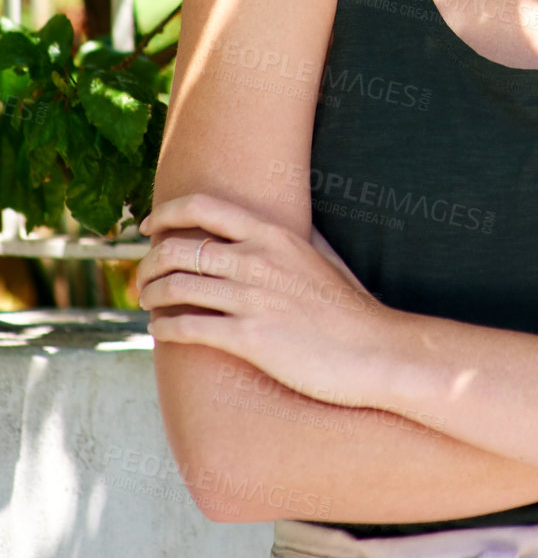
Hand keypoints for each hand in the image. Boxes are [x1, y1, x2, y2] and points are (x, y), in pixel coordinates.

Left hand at [136, 192, 398, 410]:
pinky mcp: (246, 338)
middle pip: (177, 247)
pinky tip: (161, 329)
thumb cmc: (350, 307)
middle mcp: (257, 260)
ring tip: (149, 302)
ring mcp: (250, 298)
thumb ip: (296, 235)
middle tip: (144, 276)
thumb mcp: (324, 256)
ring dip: (151, 294)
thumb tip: (279, 220)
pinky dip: (163, 326)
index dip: (167, 213)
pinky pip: (185, 326)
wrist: (372, 350)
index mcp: (274, 234)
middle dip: (149, 262)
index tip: (149, 226)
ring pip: (174, 286)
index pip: (203, 207)